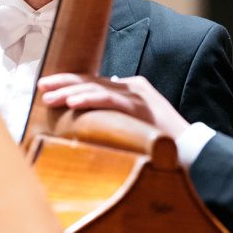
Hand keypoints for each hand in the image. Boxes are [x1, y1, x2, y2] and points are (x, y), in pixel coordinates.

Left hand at [37, 73, 190, 139]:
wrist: (191, 152)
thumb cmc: (161, 144)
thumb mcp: (133, 126)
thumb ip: (115, 117)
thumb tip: (89, 120)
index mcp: (131, 89)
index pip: (94, 81)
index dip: (69, 83)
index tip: (46, 87)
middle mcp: (133, 86)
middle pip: (91, 80)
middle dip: (63, 83)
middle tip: (41, 86)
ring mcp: (137, 95)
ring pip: (96, 88)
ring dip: (70, 92)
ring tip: (49, 97)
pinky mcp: (140, 107)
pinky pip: (110, 100)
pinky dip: (89, 100)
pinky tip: (72, 103)